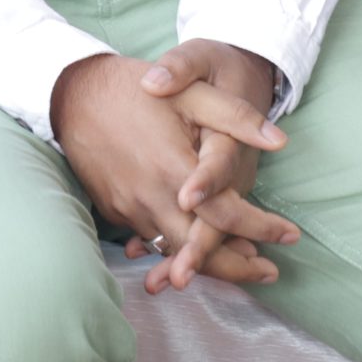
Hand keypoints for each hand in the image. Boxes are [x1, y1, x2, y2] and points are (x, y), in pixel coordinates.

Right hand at [133, 41, 295, 292]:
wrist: (71, 92)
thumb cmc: (135, 89)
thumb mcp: (191, 92)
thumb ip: (236, 116)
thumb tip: (280, 140)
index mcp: (174, 168)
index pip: (226, 215)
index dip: (262, 228)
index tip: (290, 234)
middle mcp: (150, 196)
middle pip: (200, 251)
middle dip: (239, 267)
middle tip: (270, 272)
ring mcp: (128, 207)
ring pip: (174, 252)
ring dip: (209, 263)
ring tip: (243, 264)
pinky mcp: (113, 210)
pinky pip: (150, 240)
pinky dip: (175, 250)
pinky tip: (194, 250)